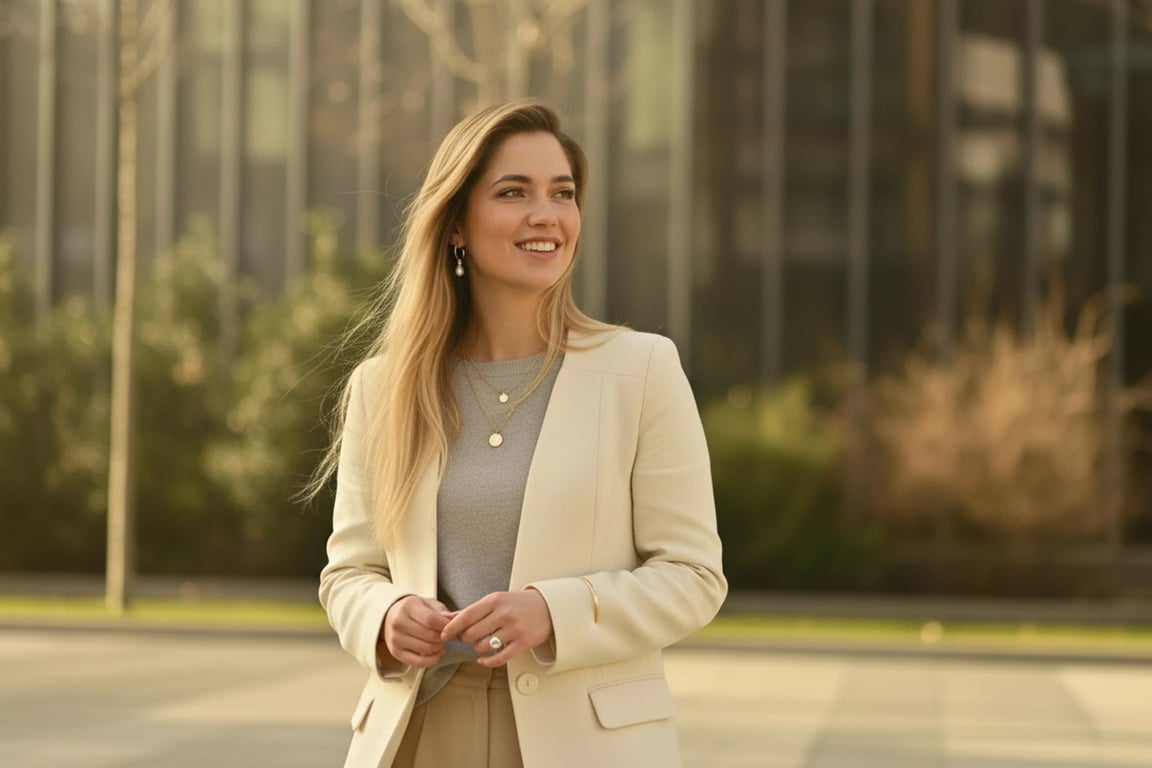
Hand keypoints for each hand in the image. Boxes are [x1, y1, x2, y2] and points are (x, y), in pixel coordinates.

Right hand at [379, 595, 452, 668]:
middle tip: (447, 635)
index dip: (445, 626)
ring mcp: (395, 639)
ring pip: (426, 649)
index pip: (431, 620)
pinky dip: (432, 660)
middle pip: (429, 636)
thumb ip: (443, 612)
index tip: (452, 627)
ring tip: (441, 642)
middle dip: (443, 637)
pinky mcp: (396, 653)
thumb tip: (457, 618)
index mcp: (408, 606)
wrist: (392, 616)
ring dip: (439, 648)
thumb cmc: (415, 610)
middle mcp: (398, 623)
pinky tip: (437, 653)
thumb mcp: (429, 604)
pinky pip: (419, 662)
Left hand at [440, 589, 554, 667]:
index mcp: (494, 600)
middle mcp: (504, 613)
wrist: (547, 607)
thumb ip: (472, 610)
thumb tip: (447, 619)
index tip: (444, 634)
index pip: (466, 616)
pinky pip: (499, 658)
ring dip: (477, 648)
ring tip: (482, 643)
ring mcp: (514, 628)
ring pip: (483, 646)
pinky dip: (487, 662)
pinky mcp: (523, 642)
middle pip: (472, 633)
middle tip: (468, 638)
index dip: (452, 627)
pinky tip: (483, 660)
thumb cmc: (517, 604)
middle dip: (465, 639)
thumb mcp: (494, 601)